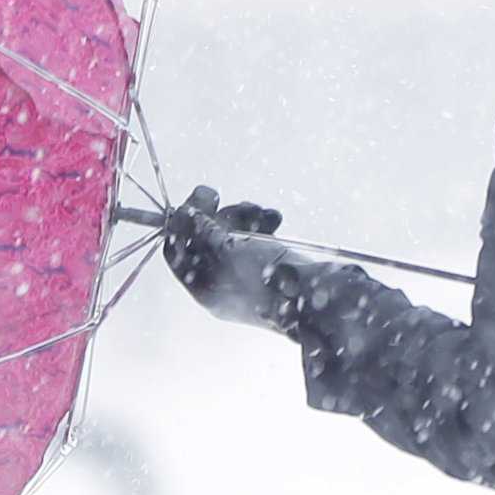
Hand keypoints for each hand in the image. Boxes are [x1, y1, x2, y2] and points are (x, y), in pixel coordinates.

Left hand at [159, 188, 299, 329]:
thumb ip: (202, 232)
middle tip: (215, 195)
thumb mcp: (226, 252)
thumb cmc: (265, 279)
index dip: (179, 223)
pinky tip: (274, 218)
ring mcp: (247, 274)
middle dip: (213, 214)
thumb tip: (184, 213)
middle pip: (204, 239)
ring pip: (233, 234)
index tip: (191, 201)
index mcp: (205, 288)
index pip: (176, 252)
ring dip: (242, 215)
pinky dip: (262, 223)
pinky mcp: (270, 265)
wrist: (318, 299)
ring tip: (260, 212)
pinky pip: (257, 237)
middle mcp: (222, 282)